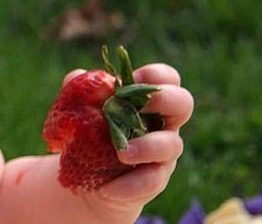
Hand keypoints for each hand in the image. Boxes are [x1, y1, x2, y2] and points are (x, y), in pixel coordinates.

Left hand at [63, 63, 193, 210]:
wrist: (86, 178)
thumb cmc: (88, 134)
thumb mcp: (80, 111)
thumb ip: (78, 92)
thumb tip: (77, 76)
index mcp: (147, 101)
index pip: (167, 78)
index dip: (156, 74)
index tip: (133, 78)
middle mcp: (162, 124)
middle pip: (183, 104)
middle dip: (166, 100)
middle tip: (140, 107)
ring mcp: (162, 154)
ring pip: (172, 145)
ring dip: (148, 146)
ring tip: (122, 153)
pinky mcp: (154, 180)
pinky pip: (152, 181)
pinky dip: (130, 184)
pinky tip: (108, 188)